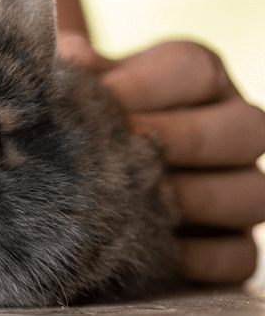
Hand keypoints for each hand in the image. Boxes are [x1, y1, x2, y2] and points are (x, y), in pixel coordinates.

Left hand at [60, 34, 264, 284]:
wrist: (70, 187)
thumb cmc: (76, 125)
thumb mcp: (75, 92)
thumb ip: (74, 71)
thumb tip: (68, 56)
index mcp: (195, 80)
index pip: (193, 67)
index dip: (145, 82)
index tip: (97, 98)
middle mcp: (233, 130)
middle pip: (246, 127)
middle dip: (183, 138)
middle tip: (125, 150)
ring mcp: (241, 189)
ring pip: (254, 193)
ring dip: (194, 199)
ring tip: (133, 204)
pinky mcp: (234, 246)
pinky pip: (240, 256)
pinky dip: (201, 258)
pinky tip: (149, 252)